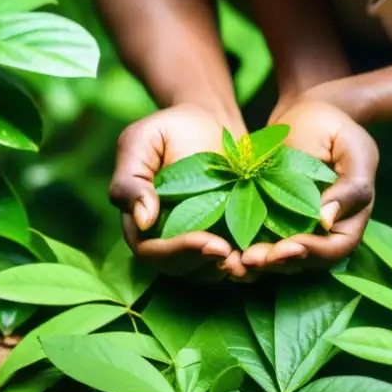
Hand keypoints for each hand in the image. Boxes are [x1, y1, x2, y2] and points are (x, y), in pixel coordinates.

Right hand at [110, 104, 247, 277]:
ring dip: (226, 270)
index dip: (177, 252)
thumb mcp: (141, 141)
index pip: (152, 251)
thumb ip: (131, 179)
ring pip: (206, 271)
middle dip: (204, 264)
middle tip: (228, 253)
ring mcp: (196, 241)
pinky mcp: (224, 237)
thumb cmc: (170, 127)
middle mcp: (166, 238)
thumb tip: (142, 220)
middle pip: (179, 268)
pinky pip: (231, 261)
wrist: (210, 119)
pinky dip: (244, 263)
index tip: (207, 243)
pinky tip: (260, 256)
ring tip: (247, 261)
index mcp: (140, 222)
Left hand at [241, 98, 378, 272]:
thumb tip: (326, 222)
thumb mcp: (352, 148)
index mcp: (350, 217)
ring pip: (281, 257)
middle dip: (279, 262)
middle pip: (305, 260)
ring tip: (239, 259)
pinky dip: (247, 248)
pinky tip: (229, 250)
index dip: (313, 252)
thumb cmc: (334, 126)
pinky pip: (261, 241)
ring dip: (260, 262)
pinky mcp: (270, 218)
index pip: (336, 248)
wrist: (303, 110)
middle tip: (253, 259)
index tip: (288, 246)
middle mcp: (323, 230)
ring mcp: (296, 226)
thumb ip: (351, 186)